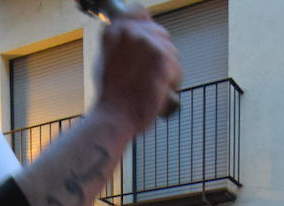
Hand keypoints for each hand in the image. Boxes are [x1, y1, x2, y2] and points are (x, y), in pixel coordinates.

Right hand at [93, 10, 180, 137]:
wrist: (114, 115)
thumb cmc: (110, 95)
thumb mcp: (106, 59)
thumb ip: (121, 42)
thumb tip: (134, 34)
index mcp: (115, 29)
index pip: (139, 11)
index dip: (146, 27)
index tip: (148, 41)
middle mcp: (130, 31)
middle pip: (161, 33)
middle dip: (160, 53)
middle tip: (151, 74)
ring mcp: (147, 44)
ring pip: (171, 52)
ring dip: (167, 69)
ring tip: (152, 85)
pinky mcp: (163, 59)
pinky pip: (177, 67)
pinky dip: (172, 81)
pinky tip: (159, 91)